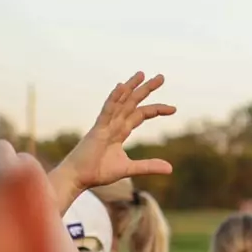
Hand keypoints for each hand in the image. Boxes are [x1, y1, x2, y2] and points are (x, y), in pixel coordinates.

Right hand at [49, 72, 175, 210]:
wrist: (77, 178)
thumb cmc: (97, 172)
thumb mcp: (128, 168)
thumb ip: (148, 166)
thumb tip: (170, 168)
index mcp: (119, 131)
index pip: (140, 115)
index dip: (155, 110)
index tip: (173, 109)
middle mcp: (113, 124)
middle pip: (132, 103)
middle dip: (146, 90)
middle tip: (161, 77)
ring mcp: (104, 125)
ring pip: (120, 102)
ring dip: (131, 88)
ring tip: (142, 74)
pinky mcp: (97, 129)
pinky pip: (107, 111)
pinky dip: (114, 98)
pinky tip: (123, 87)